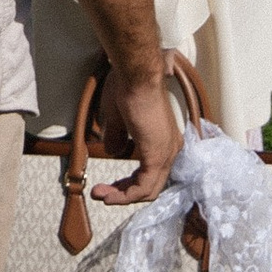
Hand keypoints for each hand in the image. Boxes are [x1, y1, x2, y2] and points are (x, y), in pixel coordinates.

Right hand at [95, 61, 182, 202]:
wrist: (136, 75)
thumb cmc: (127, 86)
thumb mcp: (118, 116)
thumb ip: (118, 136)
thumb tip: (114, 152)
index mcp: (164, 140)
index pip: (150, 173)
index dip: (129, 184)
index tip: (109, 186)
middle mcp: (170, 150)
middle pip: (150, 185)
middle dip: (124, 193)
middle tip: (103, 194)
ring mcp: (165, 154)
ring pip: (148, 190)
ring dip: (122, 196)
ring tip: (102, 196)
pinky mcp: (156, 156)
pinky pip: (143, 187)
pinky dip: (125, 195)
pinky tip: (108, 195)